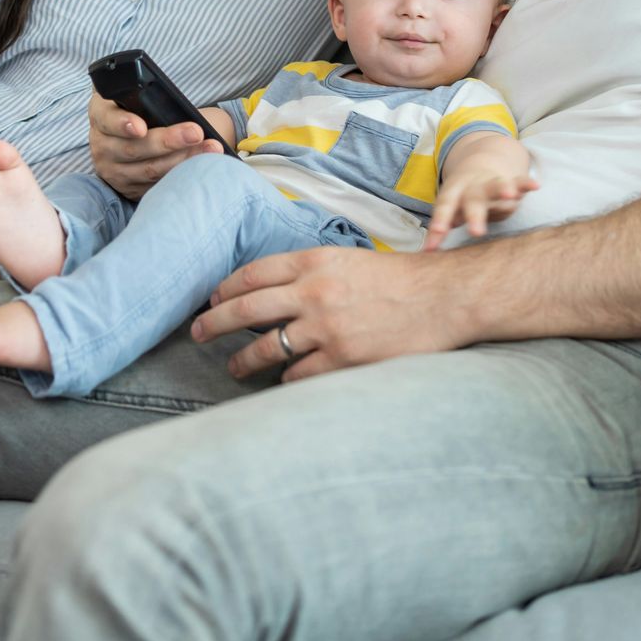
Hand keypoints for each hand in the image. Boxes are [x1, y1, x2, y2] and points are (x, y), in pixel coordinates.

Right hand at [87, 91, 221, 199]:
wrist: (127, 132)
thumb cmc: (137, 108)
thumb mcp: (132, 96)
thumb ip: (142, 94)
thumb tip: (172, 102)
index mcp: (100, 115)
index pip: (108, 120)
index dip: (123, 124)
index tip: (141, 128)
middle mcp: (102, 145)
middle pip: (135, 148)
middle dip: (169, 141)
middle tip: (196, 132)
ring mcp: (114, 170)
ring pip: (149, 170)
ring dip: (183, 159)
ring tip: (211, 148)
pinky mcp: (129, 188)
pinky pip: (157, 184)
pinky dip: (181, 175)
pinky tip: (202, 168)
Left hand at [191, 248, 463, 382]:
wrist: (444, 299)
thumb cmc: (400, 279)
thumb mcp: (349, 261)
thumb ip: (310, 272)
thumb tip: (272, 291)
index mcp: (313, 262)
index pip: (251, 274)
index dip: (225, 290)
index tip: (211, 300)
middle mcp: (313, 293)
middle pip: (244, 310)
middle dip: (213, 324)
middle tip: (197, 333)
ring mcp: (326, 329)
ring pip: (265, 349)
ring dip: (242, 361)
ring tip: (234, 367)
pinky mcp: (343, 360)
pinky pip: (297, 375)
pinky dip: (285, 378)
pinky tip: (282, 380)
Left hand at [424, 164, 537, 250]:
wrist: (482, 164)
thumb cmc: (462, 195)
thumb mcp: (450, 207)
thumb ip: (441, 227)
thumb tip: (427, 253)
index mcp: (454, 192)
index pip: (445, 208)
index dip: (439, 224)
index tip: (433, 245)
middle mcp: (473, 186)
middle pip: (472, 199)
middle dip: (474, 215)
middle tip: (476, 232)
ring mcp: (493, 183)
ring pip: (496, 186)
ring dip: (502, 189)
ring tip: (509, 195)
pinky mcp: (512, 182)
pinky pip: (520, 181)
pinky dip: (526, 184)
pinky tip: (536, 186)